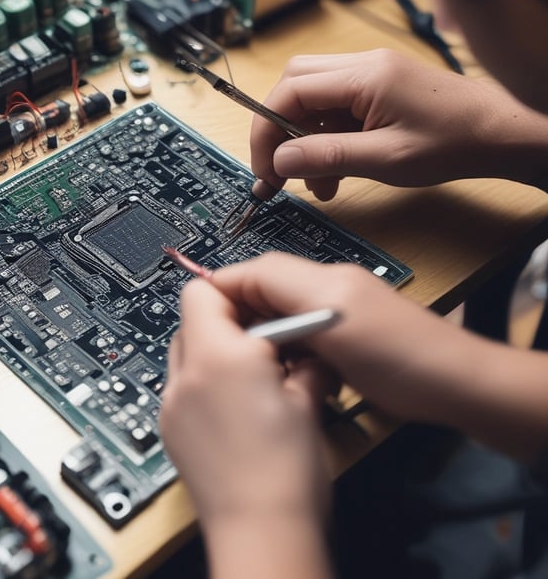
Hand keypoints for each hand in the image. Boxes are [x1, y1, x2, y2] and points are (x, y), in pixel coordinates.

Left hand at [160, 278, 329, 527]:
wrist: (259, 530)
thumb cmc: (285, 473)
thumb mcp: (308, 403)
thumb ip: (306, 363)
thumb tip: (310, 350)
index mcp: (218, 356)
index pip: (203, 290)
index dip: (232, 291)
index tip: (258, 303)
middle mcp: (186, 376)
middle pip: (192, 319)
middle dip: (228, 323)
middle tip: (266, 341)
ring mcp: (173, 406)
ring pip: (186, 353)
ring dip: (215, 353)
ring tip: (254, 377)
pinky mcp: (172, 431)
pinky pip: (183, 388)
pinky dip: (206, 384)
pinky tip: (237, 408)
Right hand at [205, 252, 483, 423]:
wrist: (454, 383)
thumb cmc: (396, 359)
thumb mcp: (331, 328)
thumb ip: (282, 302)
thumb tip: (239, 293)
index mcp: (321, 280)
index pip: (255, 271)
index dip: (223, 288)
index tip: (199, 315)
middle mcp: (328, 284)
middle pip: (265, 287)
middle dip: (241, 312)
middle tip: (224, 346)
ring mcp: (340, 305)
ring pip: (281, 310)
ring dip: (264, 331)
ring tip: (251, 359)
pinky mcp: (349, 329)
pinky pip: (302, 328)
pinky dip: (287, 344)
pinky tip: (286, 366)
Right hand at [251, 49, 547, 200]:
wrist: (499, 134)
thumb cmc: (453, 143)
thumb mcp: (385, 159)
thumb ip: (327, 157)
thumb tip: (279, 162)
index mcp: (364, 76)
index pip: (290, 91)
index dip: (266, 130)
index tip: (264, 168)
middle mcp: (363, 66)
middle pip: (295, 85)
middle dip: (278, 129)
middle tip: (277, 169)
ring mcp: (370, 76)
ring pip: (313, 100)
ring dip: (304, 141)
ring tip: (315, 184)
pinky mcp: (377, 90)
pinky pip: (335, 110)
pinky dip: (325, 140)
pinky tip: (335, 174)